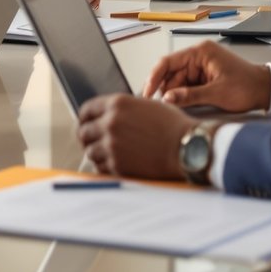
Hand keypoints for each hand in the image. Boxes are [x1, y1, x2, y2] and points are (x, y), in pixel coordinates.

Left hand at [76, 94, 195, 180]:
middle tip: (93, 141)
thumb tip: (107, 116)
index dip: (84, 118)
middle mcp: (110, 123)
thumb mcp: (145, 105)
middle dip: (87, 137)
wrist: (187, 147)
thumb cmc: (172, 126)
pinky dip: (105, 166)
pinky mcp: (117, 165)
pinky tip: (116, 163)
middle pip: (83, 132)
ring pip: (90, 151)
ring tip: (109, 153)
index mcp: (117, 104)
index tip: (85, 123)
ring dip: (97, 153)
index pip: (86, 110)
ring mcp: (112, 145)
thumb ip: (122, 109)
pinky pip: (100, 167)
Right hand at [143, 40, 270, 111]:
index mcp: (201, 52)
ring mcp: (201, 68)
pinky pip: (186, 87)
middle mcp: (198, 57)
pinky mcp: (204, 78)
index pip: (168, 62)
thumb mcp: (217, 93)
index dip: (154, 77)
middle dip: (163, 90)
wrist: (266, 91)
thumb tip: (166, 99)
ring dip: (172, 95)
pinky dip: (181, 97)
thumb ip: (190, 96)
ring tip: (167, 109)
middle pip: (171, 73)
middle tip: (155, 106)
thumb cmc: (247, 87)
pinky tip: (177, 107)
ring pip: (177, 82)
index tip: (146, 92)